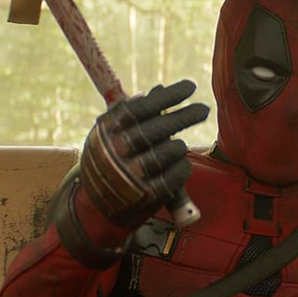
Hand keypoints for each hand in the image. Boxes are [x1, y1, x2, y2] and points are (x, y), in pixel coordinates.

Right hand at [80, 79, 208, 225]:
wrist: (94, 209)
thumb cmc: (107, 163)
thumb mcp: (109, 136)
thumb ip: (131, 115)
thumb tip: (158, 90)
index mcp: (106, 132)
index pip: (141, 108)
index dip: (168, 97)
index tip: (190, 87)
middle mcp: (116, 152)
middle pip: (158, 129)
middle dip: (185, 116)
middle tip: (204, 109)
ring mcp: (131, 176)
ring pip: (169, 151)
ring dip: (179, 146)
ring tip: (179, 146)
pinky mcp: (145, 196)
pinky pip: (175, 176)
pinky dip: (182, 167)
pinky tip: (180, 164)